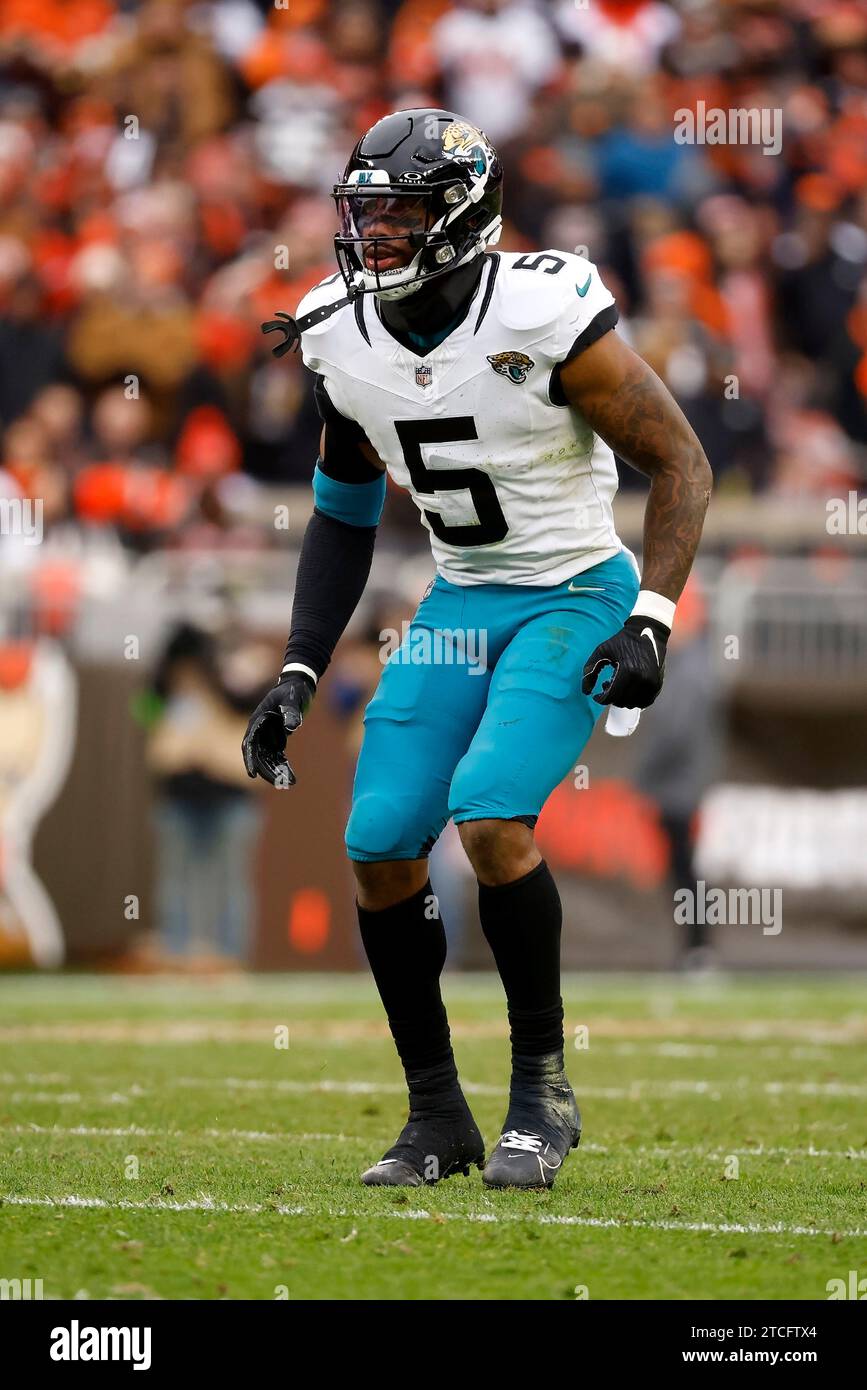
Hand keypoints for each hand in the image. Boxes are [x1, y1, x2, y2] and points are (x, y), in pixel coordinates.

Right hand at [242, 672, 314, 786]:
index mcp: (258, 720)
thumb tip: (291, 727)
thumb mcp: (293, 698)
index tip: (252, 774)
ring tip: (288, 783)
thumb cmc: (293, 689)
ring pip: (267, 757)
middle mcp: (260, 729)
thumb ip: (291, 711)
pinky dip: (282, 764)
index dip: (250, 760)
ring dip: (275, 770)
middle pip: (258, 754)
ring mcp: (268, 734)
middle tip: (279, 783)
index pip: (250, 744)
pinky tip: (290, 774)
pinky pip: (277, 754)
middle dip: (267, 770)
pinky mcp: (277, 736)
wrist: (299, 683)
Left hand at [581, 616, 668, 708]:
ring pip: (633, 704)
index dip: (601, 699)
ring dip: (623, 700)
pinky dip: (635, 700)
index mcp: (628, 670)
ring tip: (619, 686)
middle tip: (608, 686)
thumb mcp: (602, 650)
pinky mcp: (658, 683)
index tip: (597, 695)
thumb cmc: (622, 641)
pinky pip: (646, 701)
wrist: (648, 630)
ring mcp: (652, 682)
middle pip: (622, 702)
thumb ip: (590, 669)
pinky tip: (629, 690)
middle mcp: (642, 678)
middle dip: (612, 698)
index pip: (612, 696)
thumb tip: (585, 691)